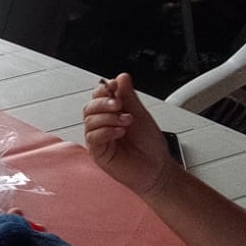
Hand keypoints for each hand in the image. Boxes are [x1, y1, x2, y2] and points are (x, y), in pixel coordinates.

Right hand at [83, 73, 172, 197]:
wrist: (156, 168)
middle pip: (90, 107)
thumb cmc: (150, 146)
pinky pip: (92, 137)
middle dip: (103, 103)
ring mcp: (99, 138)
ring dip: (108, 118)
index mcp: (113, 113)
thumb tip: (121, 77)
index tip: (115, 87)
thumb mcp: (141, 115)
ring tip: (126, 121)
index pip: (99, 96)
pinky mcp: (97, 152)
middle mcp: (103, 125)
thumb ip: (129, 96)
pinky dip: (106, 131)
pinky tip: (119, 132)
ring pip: (90, 120)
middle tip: (119, 104)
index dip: (104, 89)